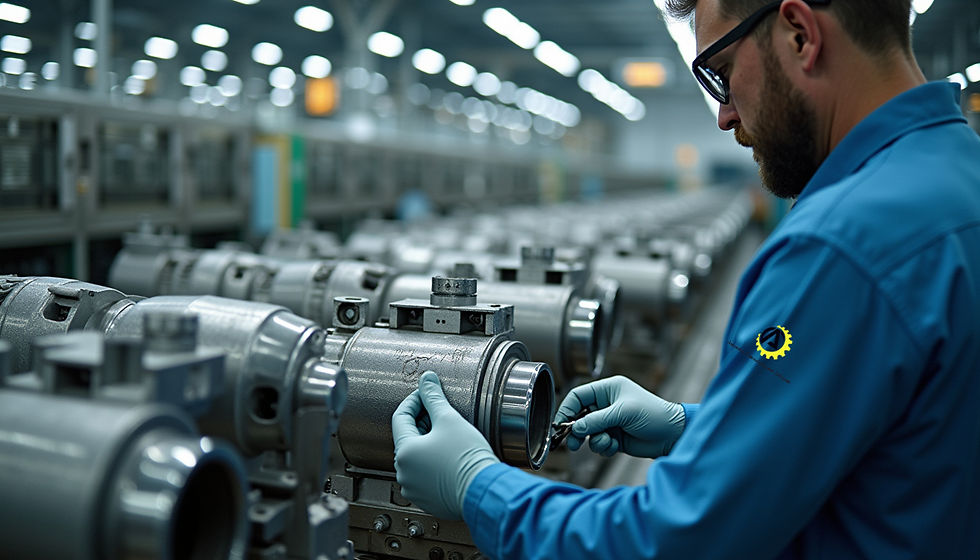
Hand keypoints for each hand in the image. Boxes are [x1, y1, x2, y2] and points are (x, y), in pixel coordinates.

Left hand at [392, 371, 499, 519]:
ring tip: (447, 437)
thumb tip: (427, 380)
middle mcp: (404, 473)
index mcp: (404, 452)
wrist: (484, 491)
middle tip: (441, 415)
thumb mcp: (449, 419)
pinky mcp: (427, 499)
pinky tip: (449, 457)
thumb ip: (434, 397)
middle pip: (407, 438)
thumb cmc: (467, 459)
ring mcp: (414, 488)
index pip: (400, 417)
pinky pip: (424, 475)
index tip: (426, 395)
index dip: (414, 401)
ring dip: (427, 444)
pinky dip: (433, 463)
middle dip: (422, 423)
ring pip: (416, 458)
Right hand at [554, 375, 685, 458]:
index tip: (560, 424)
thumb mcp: (623, 413)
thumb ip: (596, 420)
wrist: (672, 435)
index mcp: (607, 390)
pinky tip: (615, 446)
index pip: (578, 396)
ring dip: (594, 440)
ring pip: (588, 433)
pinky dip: (604, 447)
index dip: (567, 409)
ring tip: (606, 443)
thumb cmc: (653, 415)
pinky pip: (598, 443)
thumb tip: (575, 428)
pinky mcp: (614, 437)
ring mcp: (610, 421)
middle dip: (577, 430)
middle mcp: (606, 404)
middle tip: (573, 443)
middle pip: (579, 416)